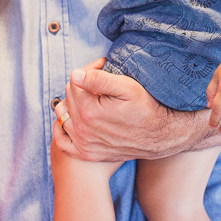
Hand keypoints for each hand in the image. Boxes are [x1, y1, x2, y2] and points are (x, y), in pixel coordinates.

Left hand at [53, 62, 198, 161]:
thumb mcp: (127, 88)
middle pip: (68, 96)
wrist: (159, 136)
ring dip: (73, 103)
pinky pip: (62, 141)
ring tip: (91, 97)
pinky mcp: (87, 154)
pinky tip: (74, 118)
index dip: (89, 70)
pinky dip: (62, 128)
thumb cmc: (145, 108)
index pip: (74, 81)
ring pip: (62, 114)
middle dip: (82, 84)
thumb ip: (99, 79)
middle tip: (101, 81)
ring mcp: (83, 144)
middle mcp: (82, 130)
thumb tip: (75, 75)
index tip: (104, 67)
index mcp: (89, 111)